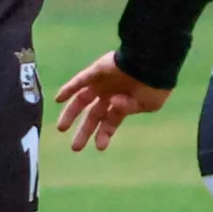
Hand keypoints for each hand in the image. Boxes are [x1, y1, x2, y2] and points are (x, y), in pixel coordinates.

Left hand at [54, 53, 170, 151]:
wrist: (154, 63)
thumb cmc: (154, 85)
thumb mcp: (146, 105)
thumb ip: (127, 109)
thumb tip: (112, 104)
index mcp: (124, 102)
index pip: (111, 120)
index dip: (105, 134)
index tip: (100, 147)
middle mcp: (111, 93)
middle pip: (93, 114)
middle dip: (85, 131)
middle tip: (75, 148)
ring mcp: (102, 83)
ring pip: (82, 100)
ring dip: (71, 114)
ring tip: (61, 129)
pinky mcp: (97, 71)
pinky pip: (79, 80)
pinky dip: (68, 89)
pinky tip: (58, 99)